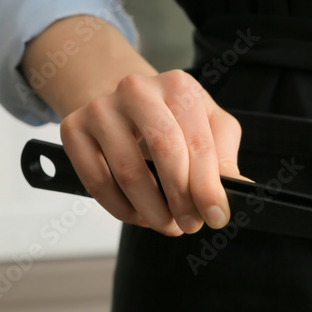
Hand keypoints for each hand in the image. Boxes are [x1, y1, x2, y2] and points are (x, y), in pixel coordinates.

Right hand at [59, 69, 241, 235]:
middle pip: (164, 152)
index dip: (209, 186)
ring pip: (128, 171)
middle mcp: (137, 89)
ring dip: (151, 209)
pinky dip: (120, 208)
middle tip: (190, 225)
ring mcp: (101, 107)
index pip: (198, 143)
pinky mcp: (72, 128)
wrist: (125, 104)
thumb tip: (239, 189)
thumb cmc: (174, 120)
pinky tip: (139, 215)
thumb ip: (225, 158)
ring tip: (167, 224)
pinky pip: (97, 180)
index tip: (217, 216)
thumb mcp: (209, 128)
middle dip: (181, 198)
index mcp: (178, 86)